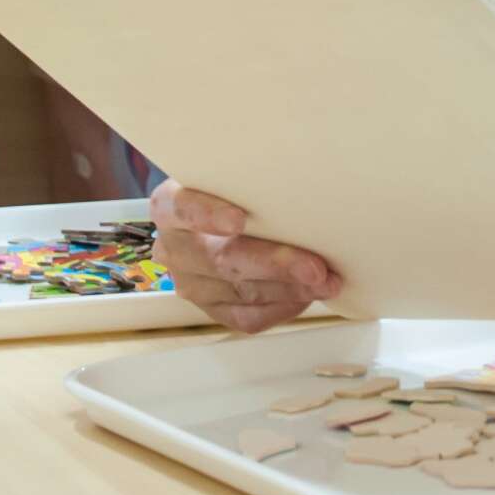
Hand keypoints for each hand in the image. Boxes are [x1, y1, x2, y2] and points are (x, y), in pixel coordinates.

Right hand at [151, 178, 343, 333]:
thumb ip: (253, 183)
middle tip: (315, 267)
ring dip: (289, 290)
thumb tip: (306, 193)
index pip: (182, 208)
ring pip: (240, 292)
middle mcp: (173, 248)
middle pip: (221, 260)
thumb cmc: (235, 192)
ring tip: (326, 283)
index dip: (209, 215)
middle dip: (274, 264)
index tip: (240, 220)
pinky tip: (307, 295)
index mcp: (168, 206)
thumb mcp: (234, 177)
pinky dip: (282, 307)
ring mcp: (190, 284)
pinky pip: (247, 316)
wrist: (221, 218)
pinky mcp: (211, 310)